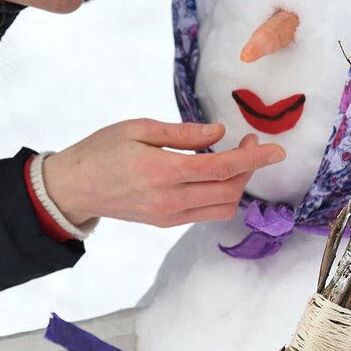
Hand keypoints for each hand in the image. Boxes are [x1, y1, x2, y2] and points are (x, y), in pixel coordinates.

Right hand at [41, 119, 283, 227]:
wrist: (73, 188)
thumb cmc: (102, 150)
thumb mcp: (139, 128)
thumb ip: (183, 133)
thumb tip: (219, 132)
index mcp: (163, 171)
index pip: (222, 168)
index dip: (254, 159)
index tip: (277, 150)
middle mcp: (170, 199)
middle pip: (229, 191)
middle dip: (249, 169)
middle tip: (250, 144)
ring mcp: (169, 215)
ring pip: (222, 207)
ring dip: (237, 184)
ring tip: (234, 158)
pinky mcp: (166, 222)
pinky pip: (205, 212)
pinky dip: (220, 194)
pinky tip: (214, 173)